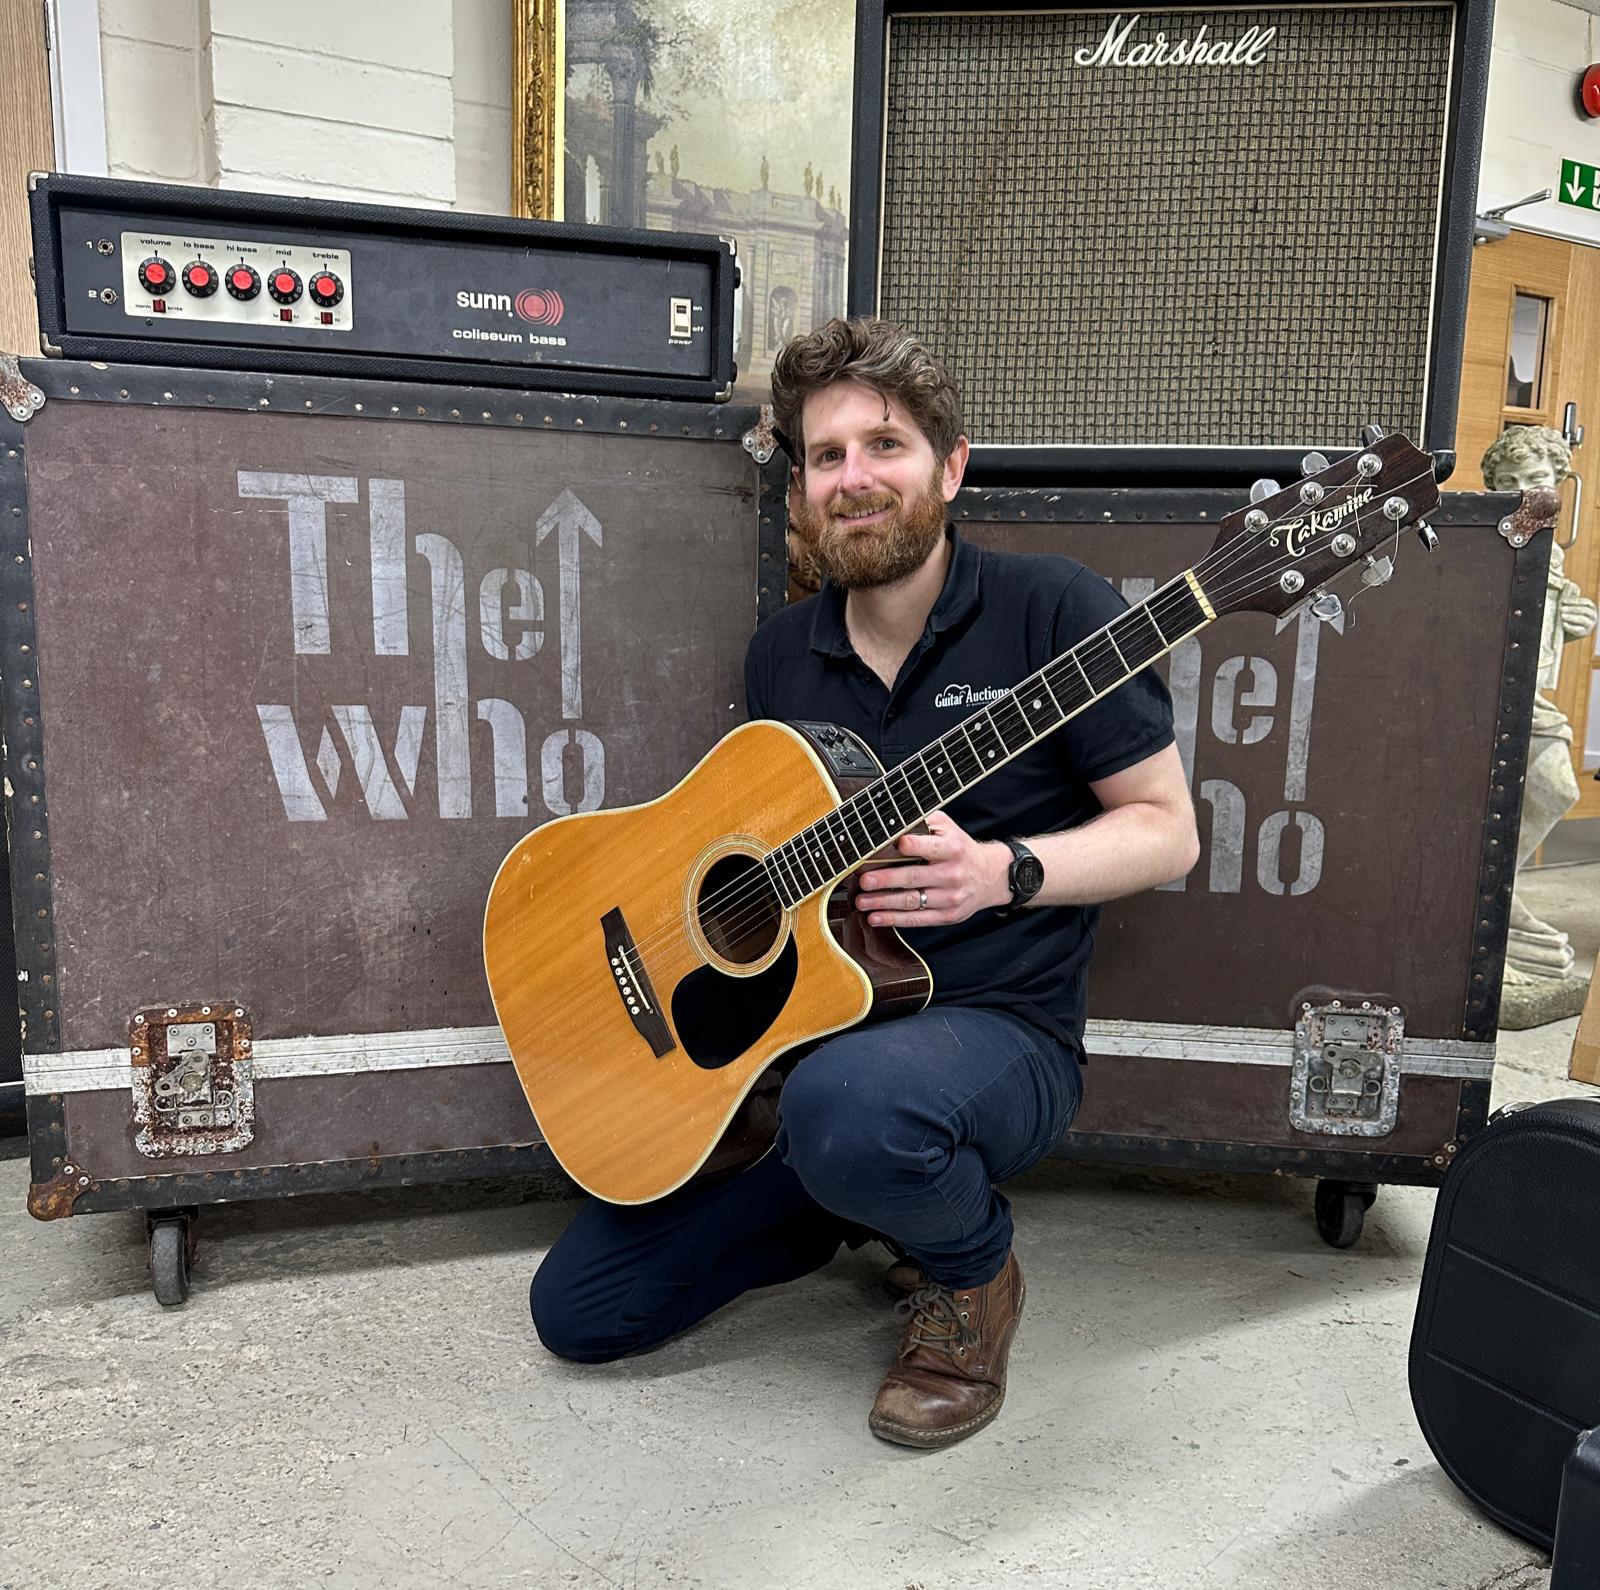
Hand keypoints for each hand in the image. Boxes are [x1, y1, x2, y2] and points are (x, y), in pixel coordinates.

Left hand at [853, 810, 1011, 926]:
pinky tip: (876, 917)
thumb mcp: (948, 829)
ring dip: (883, 902)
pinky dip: (894, 919)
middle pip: (914, 877)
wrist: (991, 876)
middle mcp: (951, 873)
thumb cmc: (960, 849)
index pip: (930, 847)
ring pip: (912, 901)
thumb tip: (890, 821)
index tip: (895, 845)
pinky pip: (917, 919)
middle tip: (864, 881)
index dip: (912, 845)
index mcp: (952, 849)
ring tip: (861, 901)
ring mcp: (950, 897)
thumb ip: (923, 823)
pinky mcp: (947, 915)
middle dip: (886, 879)